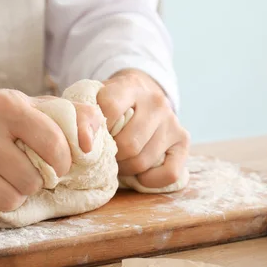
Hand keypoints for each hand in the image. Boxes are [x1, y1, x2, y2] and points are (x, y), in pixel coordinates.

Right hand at [0, 89, 101, 231]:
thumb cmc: (1, 123)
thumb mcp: (38, 108)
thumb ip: (79, 117)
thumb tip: (91, 144)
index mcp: (6, 104)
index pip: (53, 145)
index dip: (62, 164)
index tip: (56, 165)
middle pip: (30, 181)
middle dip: (34, 184)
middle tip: (23, 175)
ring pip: (6, 202)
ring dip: (11, 200)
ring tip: (3, 184)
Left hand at [97, 69, 189, 187]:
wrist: (142, 96)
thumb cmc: (113, 104)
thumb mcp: (97, 98)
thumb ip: (86, 114)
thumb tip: (82, 140)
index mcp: (131, 86)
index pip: (109, 108)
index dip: (96, 130)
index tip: (92, 136)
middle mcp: (157, 103)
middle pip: (128, 144)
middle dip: (112, 157)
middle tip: (106, 155)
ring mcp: (173, 122)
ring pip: (143, 161)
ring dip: (125, 169)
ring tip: (119, 162)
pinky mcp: (184, 141)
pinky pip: (169, 174)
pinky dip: (150, 180)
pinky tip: (140, 173)